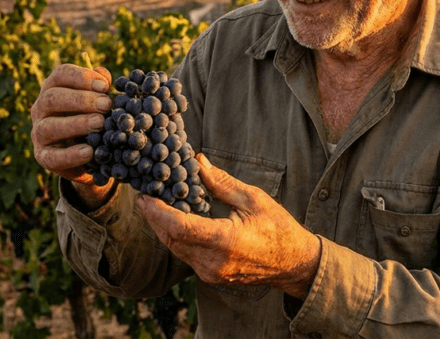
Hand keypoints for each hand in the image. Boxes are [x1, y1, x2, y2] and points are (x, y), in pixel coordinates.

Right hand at [30, 63, 113, 208]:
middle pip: (52, 97)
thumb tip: (103, 74)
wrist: (90, 155)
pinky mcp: (43, 157)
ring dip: (76, 124)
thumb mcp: (99, 102)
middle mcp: (41, 108)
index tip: (104, 86)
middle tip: (106, 105)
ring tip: (100, 123)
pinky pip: (52, 157)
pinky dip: (71, 154)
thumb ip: (101, 88)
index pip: (61, 74)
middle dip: (81, 100)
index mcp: (54, 88)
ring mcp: (38, 133)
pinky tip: (89, 152)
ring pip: (49, 126)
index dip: (82, 77)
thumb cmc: (93, 118)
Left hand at [136, 154, 321, 298]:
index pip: (178, 227)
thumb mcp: (253, 199)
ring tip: (156, 206)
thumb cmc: (279, 228)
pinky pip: (186, 256)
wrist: (295, 264)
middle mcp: (213, 262)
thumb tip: (198, 162)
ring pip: (176, 249)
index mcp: (224, 241)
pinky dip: (177, 238)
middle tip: (145, 196)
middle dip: (154, 218)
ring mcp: (211, 273)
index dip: (157, 211)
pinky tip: (176, 221)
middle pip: (171, 239)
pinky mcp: (212, 276)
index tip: (145, 195)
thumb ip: (222, 183)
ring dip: (164, 228)